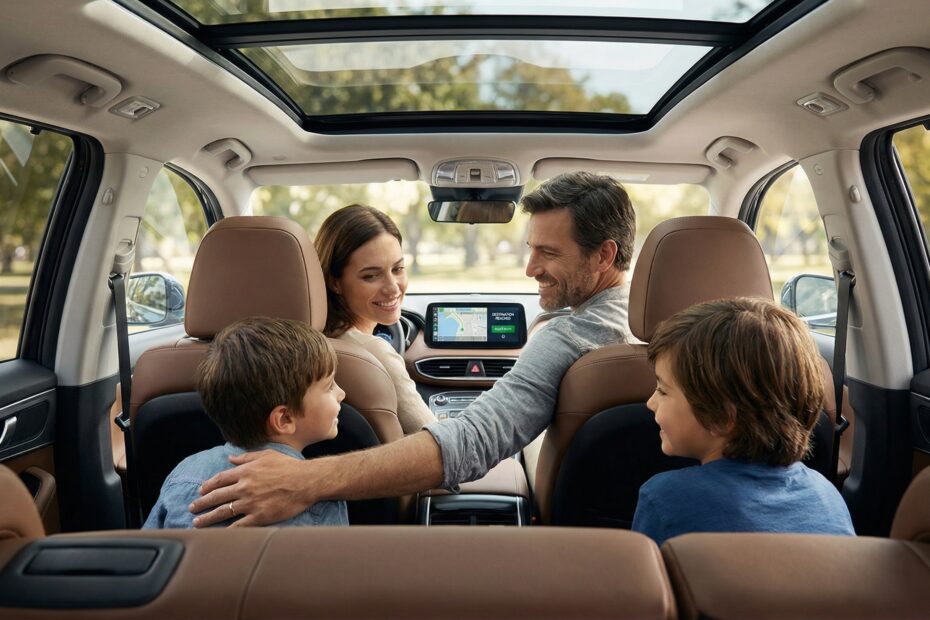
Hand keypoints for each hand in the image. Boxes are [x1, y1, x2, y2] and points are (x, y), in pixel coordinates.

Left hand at [189, 450, 311, 526]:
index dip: (208, 486)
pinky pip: (239, 526)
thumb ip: (246, 456)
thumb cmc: (289, 466)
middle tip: (192, 508)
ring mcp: (250, 503)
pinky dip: (227, 531)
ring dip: (207, 518)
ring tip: (197, 523)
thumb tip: (230, 457)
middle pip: (216, 496)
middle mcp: (244, 487)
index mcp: (245, 472)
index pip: (219, 479)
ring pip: (223, 512)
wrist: (306, 481)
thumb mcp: (267, 455)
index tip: (200, 490)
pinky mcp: (259, 517)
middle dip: (202, 503)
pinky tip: (217, 536)